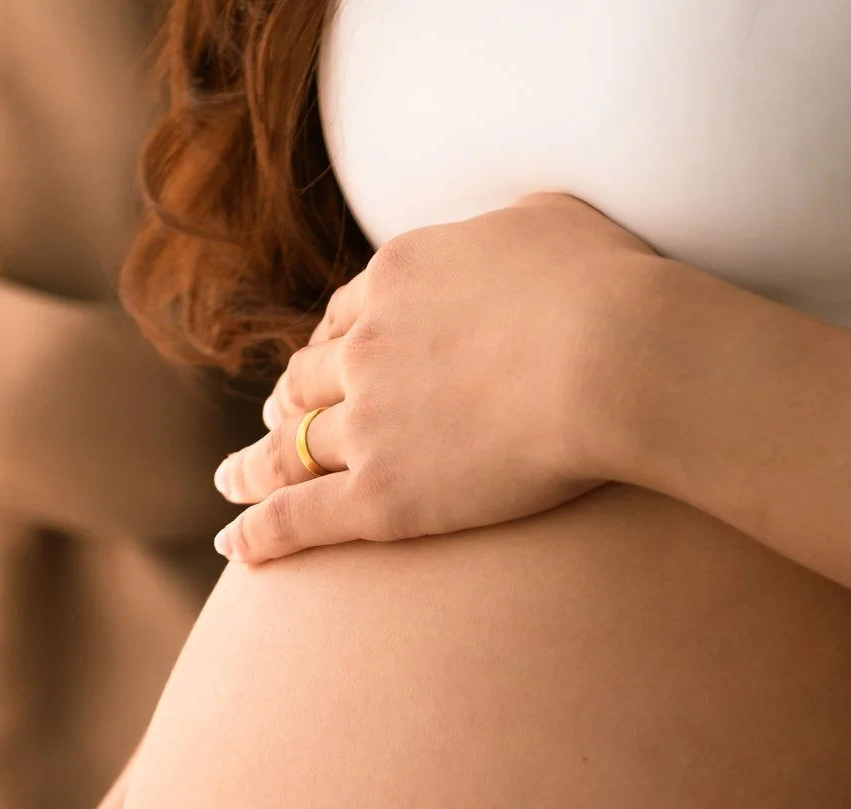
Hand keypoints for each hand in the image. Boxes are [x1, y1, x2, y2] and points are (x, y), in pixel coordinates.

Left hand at [210, 190, 664, 563]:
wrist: (615, 356)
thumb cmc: (606, 286)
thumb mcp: (548, 220)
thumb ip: (506, 228)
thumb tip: (511, 239)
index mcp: (398, 278)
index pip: (346, 315)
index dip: (331, 343)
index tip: (323, 362)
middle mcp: (367, 347)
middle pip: (309, 379)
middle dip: (287, 400)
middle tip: (273, 420)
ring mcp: (369, 422)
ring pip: (292, 448)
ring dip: (256, 465)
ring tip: (235, 482)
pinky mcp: (384, 494)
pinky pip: (303, 515)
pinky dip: (262, 532)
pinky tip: (236, 547)